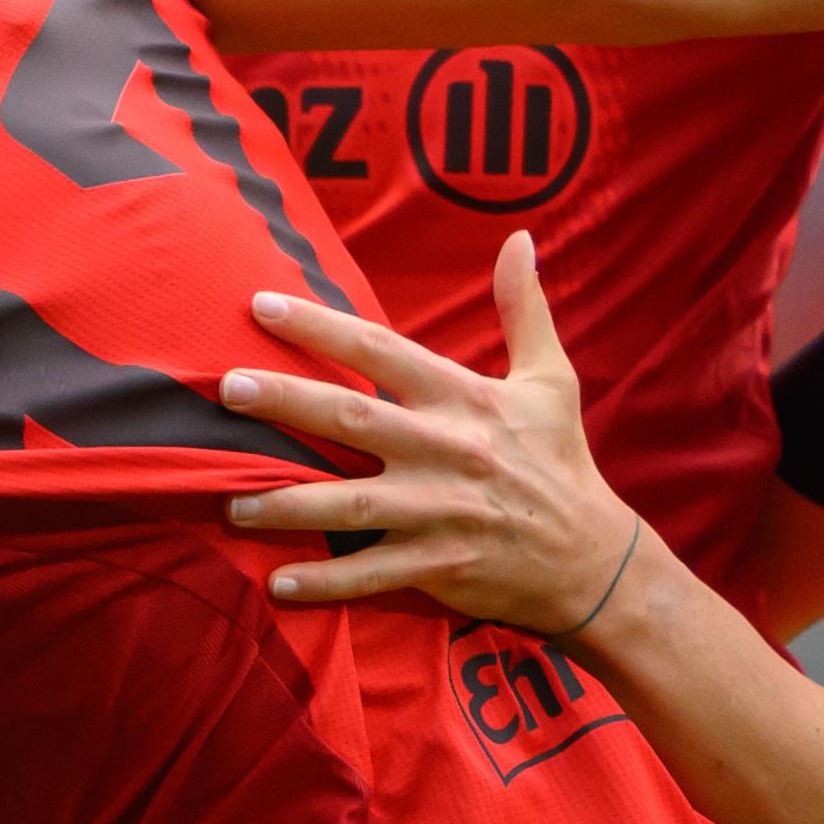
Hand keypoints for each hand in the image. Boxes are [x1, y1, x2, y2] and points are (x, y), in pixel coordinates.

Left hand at [207, 237, 655, 632]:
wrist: (597, 561)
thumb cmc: (562, 463)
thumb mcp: (551, 379)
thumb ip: (524, 308)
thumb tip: (520, 238)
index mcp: (465, 399)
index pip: (380, 350)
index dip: (319, 326)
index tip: (260, 306)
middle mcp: (447, 450)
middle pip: (351, 418)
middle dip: (286, 401)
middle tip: (226, 388)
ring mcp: (440, 512)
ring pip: (349, 504)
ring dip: (286, 503)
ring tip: (230, 501)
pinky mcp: (440, 566)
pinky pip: (372, 575)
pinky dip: (325, 584)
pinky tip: (277, 585)